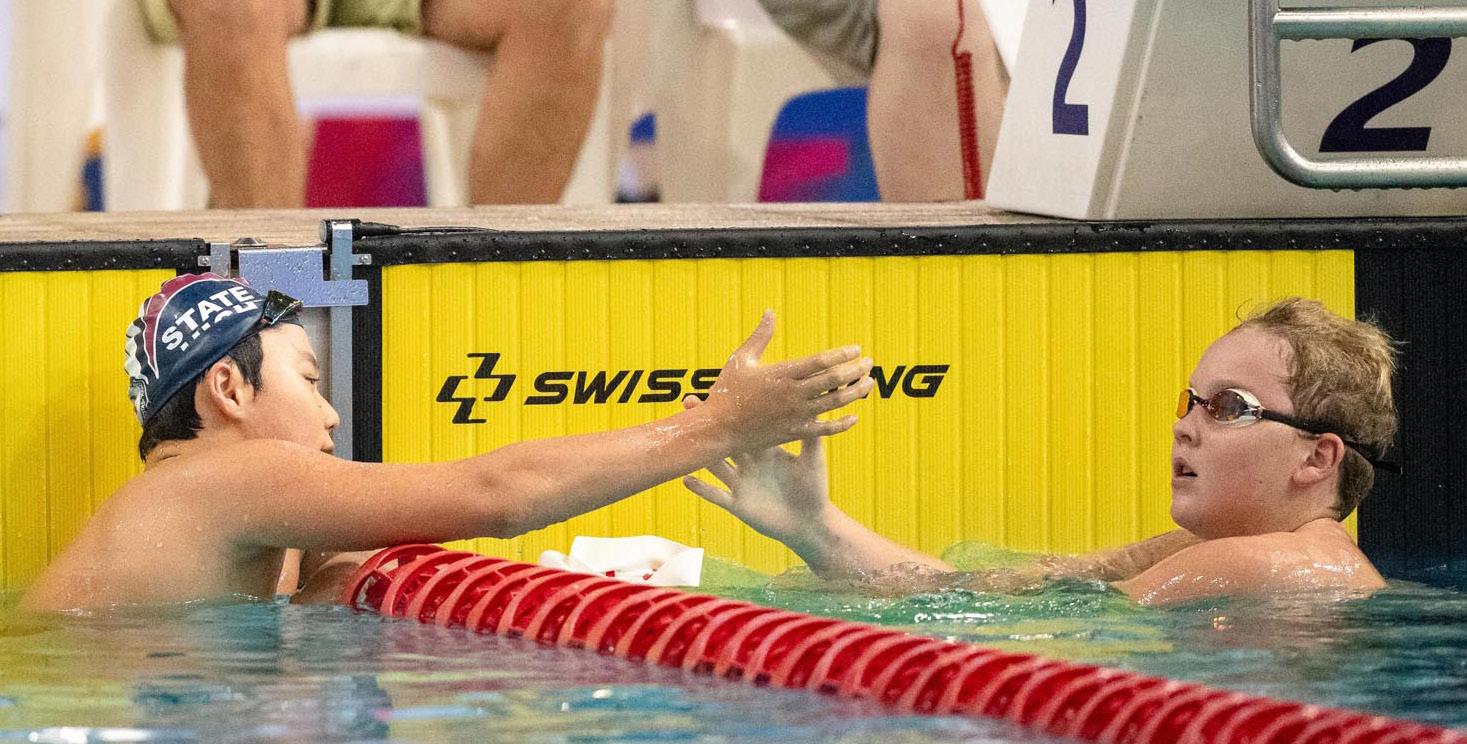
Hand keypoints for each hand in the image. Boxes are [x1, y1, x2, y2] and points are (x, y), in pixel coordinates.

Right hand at [681, 396, 836, 550]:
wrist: (810, 522)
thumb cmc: (814, 490)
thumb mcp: (813, 459)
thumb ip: (810, 436)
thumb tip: (816, 404)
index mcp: (766, 451)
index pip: (746, 427)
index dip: (734, 412)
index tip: (722, 393)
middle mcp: (750, 465)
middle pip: (726, 441)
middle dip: (710, 426)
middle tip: (690, 404)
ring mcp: (741, 484)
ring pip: (716, 466)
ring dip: (701, 454)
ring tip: (684, 440)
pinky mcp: (737, 505)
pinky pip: (715, 495)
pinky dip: (701, 488)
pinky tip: (686, 478)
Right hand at [698, 311, 872, 451]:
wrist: (718, 428)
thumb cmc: (726, 391)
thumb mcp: (741, 359)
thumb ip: (760, 336)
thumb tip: (769, 312)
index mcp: (782, 373)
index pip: (821, 361)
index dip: (842, 354)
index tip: (856, 349)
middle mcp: (792, 394)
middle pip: (834, 381)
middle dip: (855, 370)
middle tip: (869, 363)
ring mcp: (796, 415)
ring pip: (835, 403)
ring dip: (856, 392)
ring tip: (869, 383)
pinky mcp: (795, 432)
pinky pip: (826, 430)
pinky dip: (843, 424)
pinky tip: (854, 416)